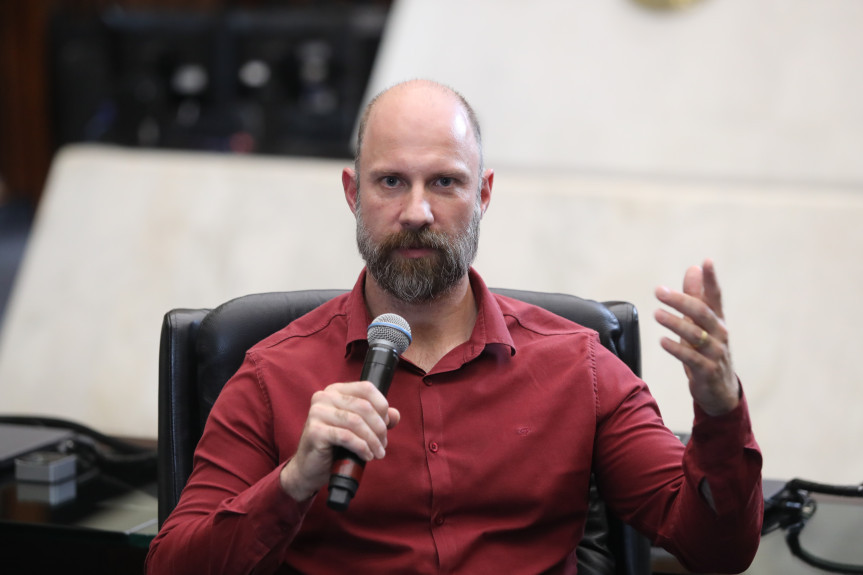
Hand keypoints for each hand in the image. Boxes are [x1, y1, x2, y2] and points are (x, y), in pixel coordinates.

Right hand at [279, 381, 399, 500]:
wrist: (310, 468)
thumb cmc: (335, 446)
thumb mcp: (359, 429)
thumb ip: (377, 419)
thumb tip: (396, 415)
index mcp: (336, 390)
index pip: (367, 388)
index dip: (382, 406)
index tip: (387, 425)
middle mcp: (324, 397)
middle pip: (364, 406)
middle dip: (379, 428)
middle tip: (383, 445)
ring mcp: (317, 412)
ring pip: (356, 422)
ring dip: (373, 440)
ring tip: (378, 453)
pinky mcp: (314, 431)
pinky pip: (346, 436)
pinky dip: (361, 447)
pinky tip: (366, 456)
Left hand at [654, 259, 739, 415]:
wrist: (720, 390)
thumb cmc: (707, 350)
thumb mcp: (701, 323)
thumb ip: (696, 297)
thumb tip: (693, 269)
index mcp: (717, 320)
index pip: (715, 296)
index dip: (711, 280)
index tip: (706, 262)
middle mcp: (719, 333)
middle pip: (702, 313)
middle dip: (681, 300)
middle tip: (659, 291)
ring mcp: (715, 352)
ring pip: (696, 334)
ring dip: (675, 323)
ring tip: (656, 314)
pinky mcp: (708, 370)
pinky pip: (691, 358)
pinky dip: (677, 348)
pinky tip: (662, 341)